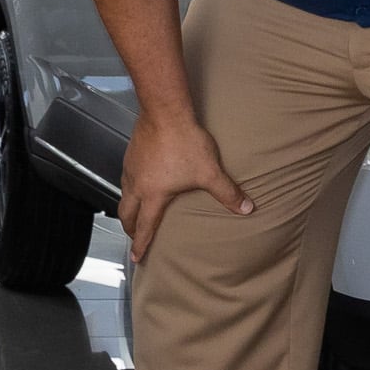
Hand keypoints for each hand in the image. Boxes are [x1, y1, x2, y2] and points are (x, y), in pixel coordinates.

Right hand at [118, 106, 251, 259]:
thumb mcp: (209, 172)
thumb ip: (228, 192)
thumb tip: (246, 208)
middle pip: (126, 213)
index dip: (141, 244)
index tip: (137, 257)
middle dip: (130, 227)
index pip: (145, 226)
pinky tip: (140, 179)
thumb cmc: (183, 142)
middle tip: (134, 235)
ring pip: (123, 193)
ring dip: (127, 206)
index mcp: (153, 195)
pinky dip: (130, 185)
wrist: (165, 112)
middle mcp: (137, 184)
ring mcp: (131, 167)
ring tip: (135, 210)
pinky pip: (126, 176)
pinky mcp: (131, 152)